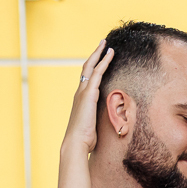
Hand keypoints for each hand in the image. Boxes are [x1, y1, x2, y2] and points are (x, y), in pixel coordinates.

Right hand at [62, 40, 113, 156]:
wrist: (76, 143)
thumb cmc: (84, 140)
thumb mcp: (92, 127)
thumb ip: (97, 122)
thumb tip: (105, 125)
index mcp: (81, 100)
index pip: (86, 79)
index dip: (92, 68)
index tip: (98, 59)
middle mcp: (80, 93)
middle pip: (87, 68)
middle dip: (95, 55)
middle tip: (102, 44)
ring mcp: (83, 92)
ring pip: (92, 67)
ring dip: (100, 54)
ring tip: (107, 45)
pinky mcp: (89, 94)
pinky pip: (97, 73)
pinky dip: (104, 62)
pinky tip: (110, 55)